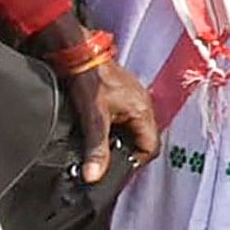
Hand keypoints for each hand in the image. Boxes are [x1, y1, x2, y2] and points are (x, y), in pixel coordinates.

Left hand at [60, 55, 161, 182]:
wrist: (78, 54)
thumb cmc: (89, 79)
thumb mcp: (93, 118)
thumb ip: (96, 148)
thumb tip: (94, 175)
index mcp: (143, 110)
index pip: (150, 148)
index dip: (135, 162)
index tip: (117, 169)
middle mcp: (143, 104)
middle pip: (143, 140)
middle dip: (126, 152)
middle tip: (106, 160)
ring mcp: (133, 99)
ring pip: (133, 130)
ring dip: (119, 140)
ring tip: (100, 146)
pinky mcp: (122, 95)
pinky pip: (125, 119)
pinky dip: (114, 129)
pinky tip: (99, 130)